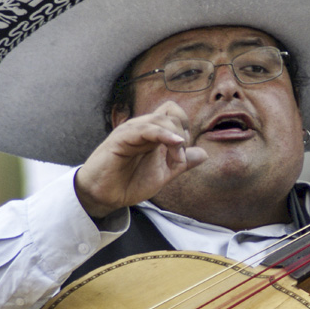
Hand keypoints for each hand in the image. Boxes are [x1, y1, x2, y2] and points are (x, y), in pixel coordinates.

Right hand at [75, 101, 207, 217]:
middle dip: (183, 135)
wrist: (105, 196)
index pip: (174, 113)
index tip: (184, 153)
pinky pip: (145, 128)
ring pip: (161, 118)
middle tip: (180, 160)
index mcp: (152, 133)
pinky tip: (174, 144)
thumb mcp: (163, 174)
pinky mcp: (122, 138)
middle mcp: (143, 128)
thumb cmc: (129, 182)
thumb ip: (182, 163)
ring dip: (176, 138)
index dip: (185, 129)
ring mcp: (132, 131)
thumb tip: (204, 154)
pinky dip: (163, 134)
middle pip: (172, 113)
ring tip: (176, 159)